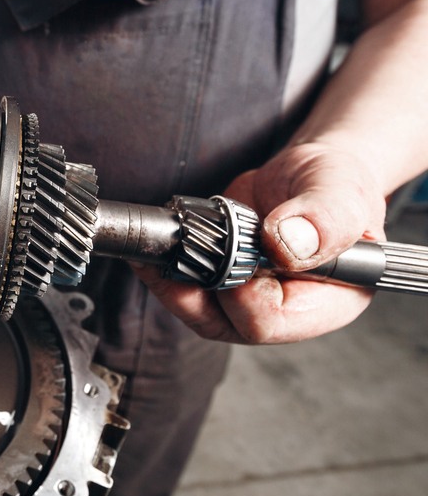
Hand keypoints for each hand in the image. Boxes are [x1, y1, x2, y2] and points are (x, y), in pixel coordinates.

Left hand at [133, 142, 386, 343]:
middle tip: (172, 250)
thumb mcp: (342, 192)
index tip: (228, 256)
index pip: (271, 321)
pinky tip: (154, 244)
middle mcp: (285, 309)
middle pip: (226, 322)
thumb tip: (288, 242)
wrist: (313, 174)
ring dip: (171, 279)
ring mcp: (249, 297)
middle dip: (192, 288)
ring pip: (199, 308)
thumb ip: (324, 218)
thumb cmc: (341, 185)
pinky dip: (167, 266)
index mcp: (327, 302)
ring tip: (154, 247)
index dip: (241, 296)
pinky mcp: (223, 280)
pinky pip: (189, 287)